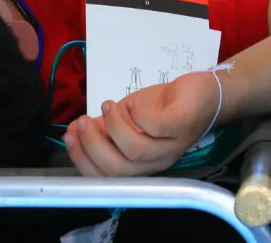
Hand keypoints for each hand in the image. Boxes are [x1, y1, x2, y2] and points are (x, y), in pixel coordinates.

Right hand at [64, 72, 219, 175]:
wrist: (202, 93)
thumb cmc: (161, 109)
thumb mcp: (125, 120)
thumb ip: (101, 129)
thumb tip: (70, 132)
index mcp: (139, 165)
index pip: (106, 178)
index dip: (83, 160)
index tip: (68, 137)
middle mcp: (155, 162)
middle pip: (118, 169)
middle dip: (93, 145)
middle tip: (82, 121)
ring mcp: (170, 146)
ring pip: (136, 150)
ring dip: (114, 127)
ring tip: (107, 106)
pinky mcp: (182, 126)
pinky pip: (155, 126)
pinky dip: (137, 115)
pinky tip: (131, 104)